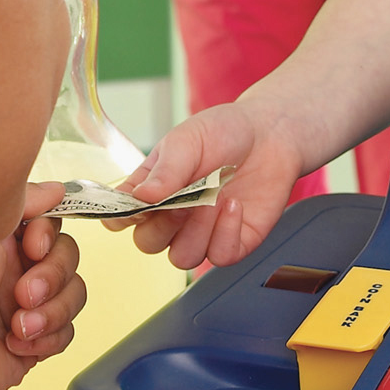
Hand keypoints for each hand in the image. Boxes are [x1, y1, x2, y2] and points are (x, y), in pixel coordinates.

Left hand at [0, 181, 86, 389]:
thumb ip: (23, 203)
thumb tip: (57, 188)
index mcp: (2, 240)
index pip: (52, 225)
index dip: (50, 236)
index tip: (32, 247)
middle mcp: (17, 268)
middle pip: (69, 258)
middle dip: (52, 277)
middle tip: (22, 294)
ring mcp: (28, 305)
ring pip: (74, 295)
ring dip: (51, 311)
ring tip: (18, 326)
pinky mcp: (35, 340)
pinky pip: (67, 332)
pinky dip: (46, 338)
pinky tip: (16, 344)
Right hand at [112, 101, 306, 272]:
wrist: (270, 134)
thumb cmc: (222, 132)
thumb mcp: (188, 140)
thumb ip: (165, 170)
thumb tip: (141, 197)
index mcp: (150, 192)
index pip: (119, 219)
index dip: (121, 219)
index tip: (138, 204)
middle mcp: (171, 218)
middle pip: (148, 244)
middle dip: (164, 225)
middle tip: (184, 200)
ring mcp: (201, 234)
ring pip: (183, 257)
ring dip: (198, 229)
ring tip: (215, 196)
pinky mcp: (233, 242)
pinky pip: (220, 257)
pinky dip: (226, 233)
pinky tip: (234, 205)